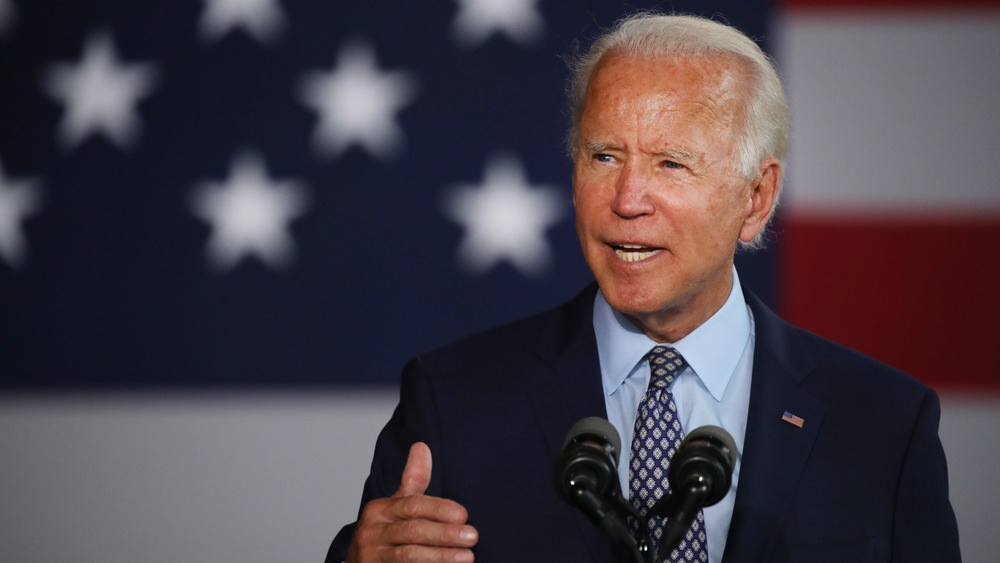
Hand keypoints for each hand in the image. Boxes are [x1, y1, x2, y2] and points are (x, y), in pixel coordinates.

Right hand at [347, 442, 477, 562]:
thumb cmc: (385, 532)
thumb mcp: (396, 505)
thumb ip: (413, 479)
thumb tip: (422, 446)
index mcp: (379, 509)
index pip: (412, 505)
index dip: (438, 509)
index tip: (463, 514)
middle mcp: (372, 532)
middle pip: (412, 530)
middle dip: (444, 534)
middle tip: (472, 536)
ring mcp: (372, 556)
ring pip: (410, 555)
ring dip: (441, 556)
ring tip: (467, 557)